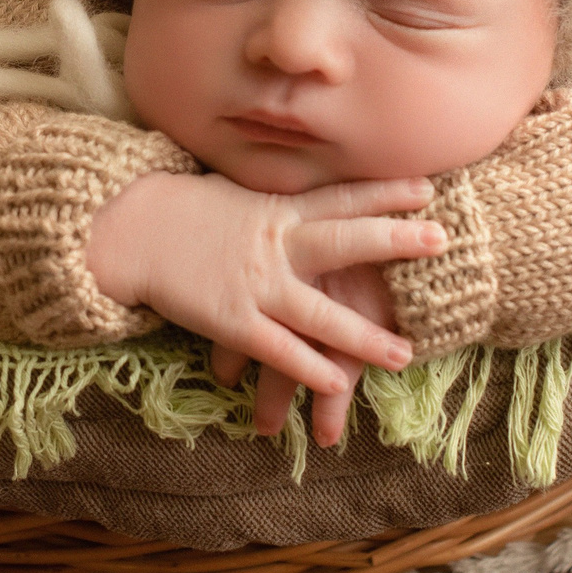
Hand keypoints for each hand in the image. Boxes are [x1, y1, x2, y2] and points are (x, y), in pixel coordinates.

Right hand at [85, 171, 439, 410]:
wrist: (130, 230)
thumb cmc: (182, 211)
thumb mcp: (236, 194)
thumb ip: (275, 202)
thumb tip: (305, 192)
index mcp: (276, 211)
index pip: (339, 198)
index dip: (384, 194)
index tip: (427, 189)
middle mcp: (274, 244)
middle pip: (342, 241)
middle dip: (393, 241)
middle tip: (440, 239)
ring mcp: (255, 284)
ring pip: (318, 312)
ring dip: (363, 336)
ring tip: (404, 353)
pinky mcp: (232, 320)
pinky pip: (278, 348)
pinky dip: (308, 367)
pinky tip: (337, 383)